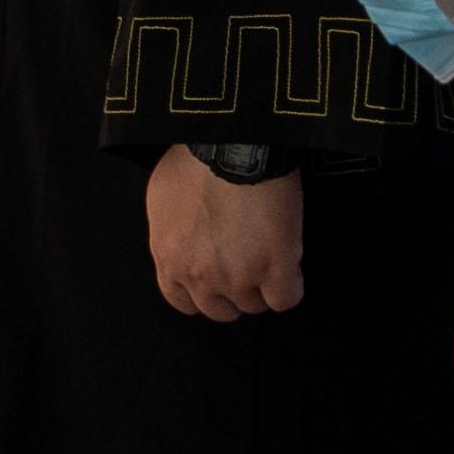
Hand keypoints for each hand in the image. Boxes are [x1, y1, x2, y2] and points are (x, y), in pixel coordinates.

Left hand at [145, 151, 303, 317]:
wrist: (233, 144)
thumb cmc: (196, 157)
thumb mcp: (164, 197)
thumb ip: (172, 232)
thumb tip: (186, 240)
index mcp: (169, 257)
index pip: (183, 301)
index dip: (203, 290)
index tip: (216, 275)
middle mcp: (198, 275)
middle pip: (220, 309)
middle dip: (233, 290)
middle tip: (246, 262)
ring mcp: (236, 276)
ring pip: (254, 305)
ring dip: (262, 285)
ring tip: (269, 252)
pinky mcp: (273, 268)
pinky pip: (285, 299)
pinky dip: (289, 286)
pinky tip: (289, 263)